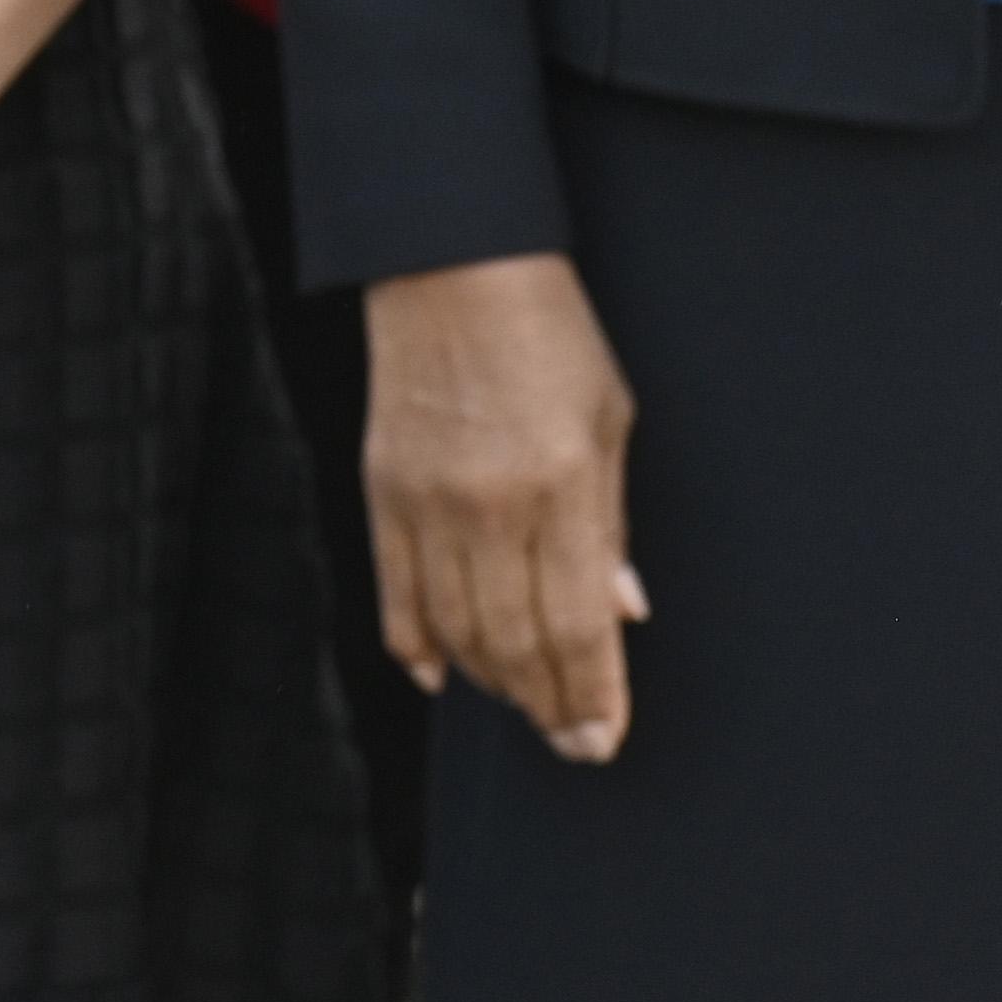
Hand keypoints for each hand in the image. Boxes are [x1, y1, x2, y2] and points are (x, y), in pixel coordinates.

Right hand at [364, 248, 647, 760]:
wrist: (449, 262)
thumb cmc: (547, 330)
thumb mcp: (610, 419)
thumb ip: (609, 525)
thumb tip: (620, 612)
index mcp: (559, 486)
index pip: (576, 626)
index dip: (592, 695)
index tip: (601, 738)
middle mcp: (488, 505)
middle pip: (514, 643)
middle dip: (548, 704)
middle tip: (571, 739)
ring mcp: (425, 502)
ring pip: (455, 630)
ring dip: (492, 681)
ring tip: (523, 702)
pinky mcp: (380, 490)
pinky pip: (396, 594)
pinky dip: (417, 644)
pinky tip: (442, 673)